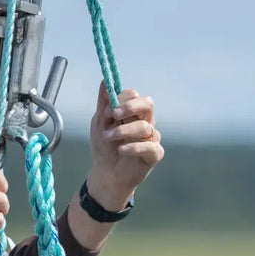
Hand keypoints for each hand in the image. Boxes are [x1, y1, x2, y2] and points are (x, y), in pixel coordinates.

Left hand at [86, 83, 162, 209]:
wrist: (106, 174)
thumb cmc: (104, 147)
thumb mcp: (99, 124)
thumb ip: (103, 104)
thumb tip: (104, 81)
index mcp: (132, 112)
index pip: (133, 95)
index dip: (121, 99)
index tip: (107, 110)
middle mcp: (144, 121)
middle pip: (147, 104)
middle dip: (130, 106)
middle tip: (114, 114)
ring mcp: (151, 137)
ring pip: (144, 126)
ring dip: (123, 131)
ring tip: (108, 138)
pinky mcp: (155, 154)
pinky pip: (149, 146)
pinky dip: (134, 147)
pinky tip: (121, 149)